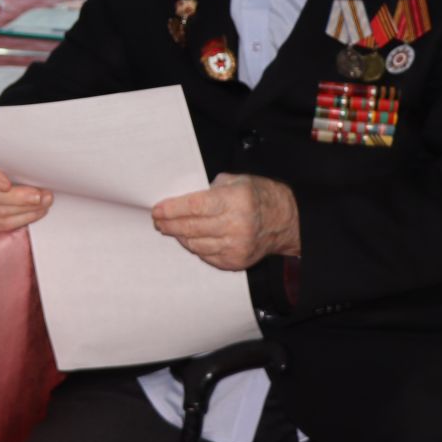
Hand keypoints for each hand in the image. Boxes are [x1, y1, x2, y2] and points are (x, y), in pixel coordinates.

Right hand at [0, 143, 52, 230]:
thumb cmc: (1, 149)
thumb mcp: (2, 141)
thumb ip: (12, 144)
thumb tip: (37, 147)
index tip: (7, 184)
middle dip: (17, 198)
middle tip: (40, 195)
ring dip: (23, 209)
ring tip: (44, 202)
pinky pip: (0, 223)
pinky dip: (21, 219)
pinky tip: (36, 211)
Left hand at [150, 173, 299, 271]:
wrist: (284, 221)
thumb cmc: (257, 196)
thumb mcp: (236, 180)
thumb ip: (208, 189)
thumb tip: (179, 200)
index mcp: (235, 200)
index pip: (195, 207)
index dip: (172, 209)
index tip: (157, 210)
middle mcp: (236, 225)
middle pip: (191, 228)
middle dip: (169, 224)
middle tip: (157, 221)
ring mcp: (236, 246)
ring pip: (195, 244)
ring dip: (179, 236)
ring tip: (171, 228)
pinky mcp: (236, 261)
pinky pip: (206, 256)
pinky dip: (195, 247)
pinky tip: (190, 238)